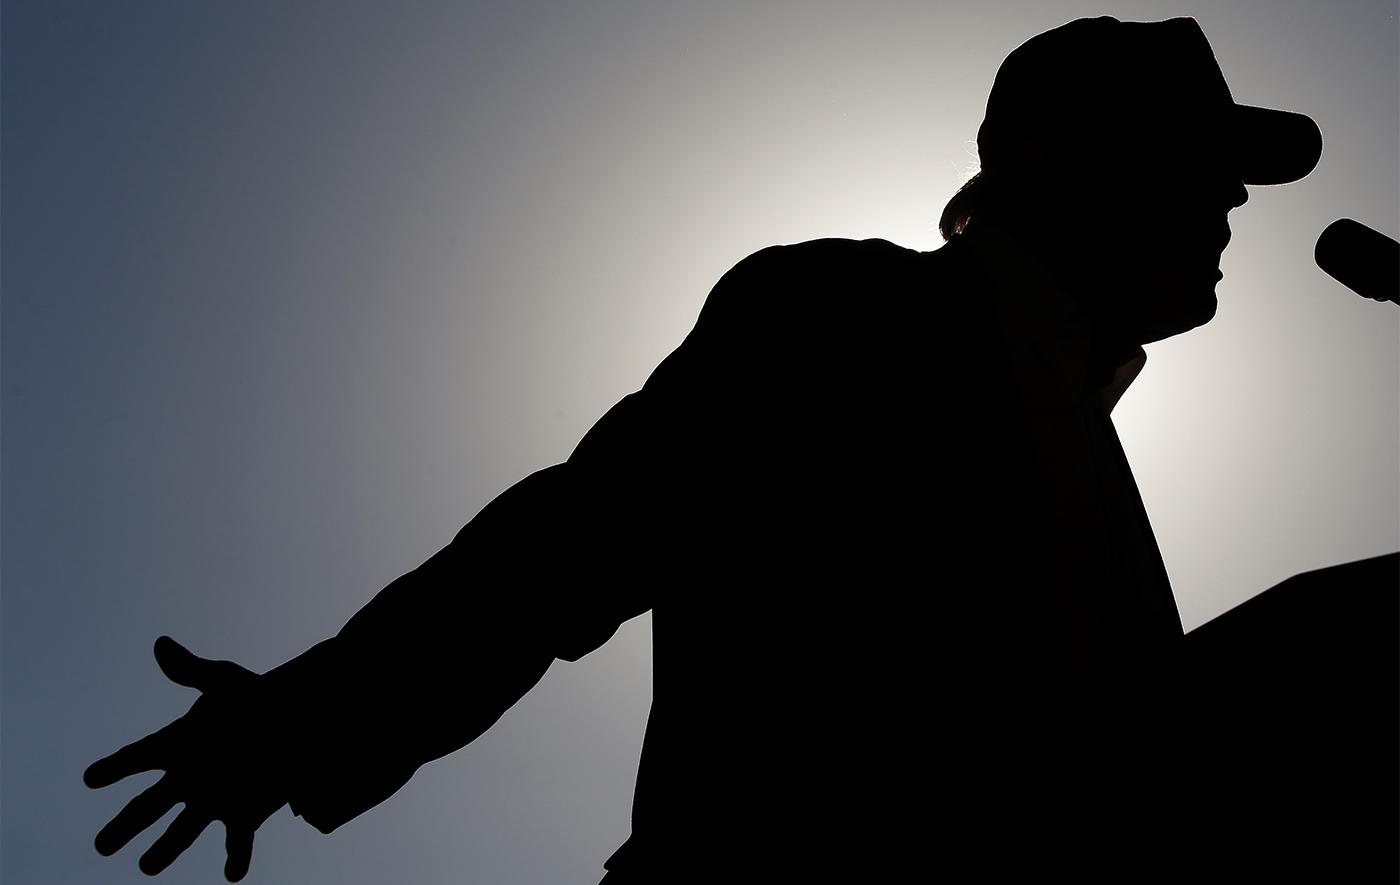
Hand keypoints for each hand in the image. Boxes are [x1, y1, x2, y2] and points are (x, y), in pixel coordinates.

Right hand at [85, 637, 289, 880]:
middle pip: (151, 806)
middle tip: (101, 846)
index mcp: (181, 743)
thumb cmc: (262, 697)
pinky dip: (237, 858)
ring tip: (148, 868)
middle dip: (126, 825)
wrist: (305, 716)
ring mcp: (217, 797)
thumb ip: (192, 671)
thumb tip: (160, 644)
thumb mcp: (227, 682)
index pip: (140, 756)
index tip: (90, 777)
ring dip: (167, 850)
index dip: (115, 767)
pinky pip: (238, 841)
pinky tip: (234, 874)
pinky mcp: (247, 812)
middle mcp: (191, 776)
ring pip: (185, 831)